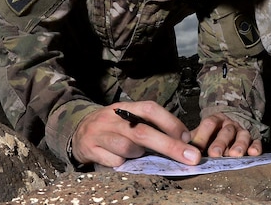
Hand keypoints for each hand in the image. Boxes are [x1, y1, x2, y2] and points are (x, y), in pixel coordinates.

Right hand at [71, 100, 200, 167]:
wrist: (79, 131)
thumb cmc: (114, 127)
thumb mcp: (130, 119)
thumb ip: (152, 126)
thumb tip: (183, 140)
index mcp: (127, 107)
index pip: (151, 109)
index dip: (171, 122)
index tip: (188, 138)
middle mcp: (113, 117)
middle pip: (143, 132)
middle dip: (170, 146)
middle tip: (191, 157)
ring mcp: (100, 132)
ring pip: (128, 148)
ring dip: (138, 154)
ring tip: (137, 153)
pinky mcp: (90, 148)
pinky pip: (114, 162)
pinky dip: (121, 163)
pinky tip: (119, 160)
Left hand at [190, 113, 261, 157]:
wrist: (229, 125)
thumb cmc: (211, 135)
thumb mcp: (200, 134)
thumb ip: (191, 140)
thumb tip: (178, 148)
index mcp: (215, 120)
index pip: (209, 124)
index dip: (203, 136)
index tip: (196, 148)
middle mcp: (229, 124)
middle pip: (226, 131)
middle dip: (220, 143)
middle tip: (215, 154)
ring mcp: (242, 131)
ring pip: (242, 136)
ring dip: (239, 145)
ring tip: (235, 155)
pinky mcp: (253, 138)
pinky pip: (257, 141)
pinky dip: (256, 147)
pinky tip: (253, 153)